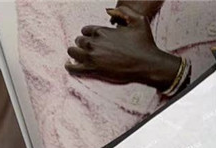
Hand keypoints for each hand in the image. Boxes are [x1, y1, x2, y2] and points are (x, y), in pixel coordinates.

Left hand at [65, 4, 180, 90]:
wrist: (146, 64)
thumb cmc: (144, 43)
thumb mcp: (138, 20)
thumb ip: (123, 12)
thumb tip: (110, 11)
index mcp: (102, 30)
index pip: (86, 30)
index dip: (89, 34)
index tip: (92, 39)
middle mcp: (94, 42)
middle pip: (79, 41)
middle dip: (82, 44)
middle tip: (87, 49)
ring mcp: (92, 57)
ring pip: (73, 52)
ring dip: (75, 53)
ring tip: (77, 56)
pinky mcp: (93, 70)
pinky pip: (75, 68)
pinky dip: (70, 67)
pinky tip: (69, 66)